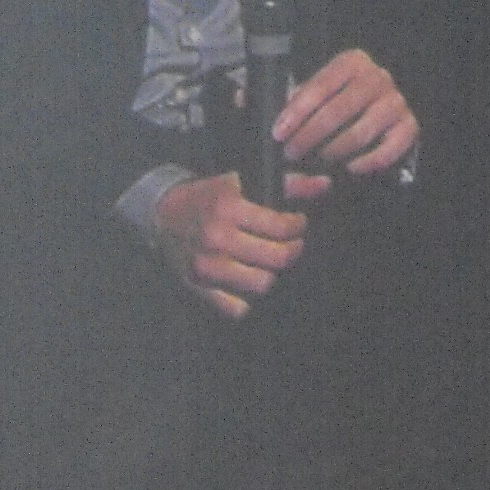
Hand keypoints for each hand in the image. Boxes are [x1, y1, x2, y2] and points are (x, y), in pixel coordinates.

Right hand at [153, 169, 326, 317]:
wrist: (164, 213)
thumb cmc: (208, 196)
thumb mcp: (243, 181)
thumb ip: (287, 184)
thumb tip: (325, 184)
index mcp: (229, 208)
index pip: (282, 227)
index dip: (298, 226)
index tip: (297, 223)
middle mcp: (217, 239)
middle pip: (277, 259)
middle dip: (292, 251)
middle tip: (291, 244)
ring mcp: (207, 266)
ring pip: (261, 284)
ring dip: (271, 274)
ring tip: (270, 261)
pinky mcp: (198, 287)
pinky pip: (236, 307)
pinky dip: (247, 299)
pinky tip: (248, 281)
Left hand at [272, 48, 417, 174]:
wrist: (374, 112)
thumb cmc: (334, 102)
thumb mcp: (313, 92)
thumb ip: (283, 96)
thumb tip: (246, 101)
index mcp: (351, 62)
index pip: (321, 85)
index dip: (297, 110)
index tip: (278, 132)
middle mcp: (378, 77)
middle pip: (340, 109)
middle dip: (311, 134)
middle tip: (291, 153)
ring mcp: (397, 102)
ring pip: (361, 131)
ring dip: (334, 150)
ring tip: (316, 162)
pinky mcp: (410, 127)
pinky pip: (388, 149)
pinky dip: (366, 162)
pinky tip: (348, 168)